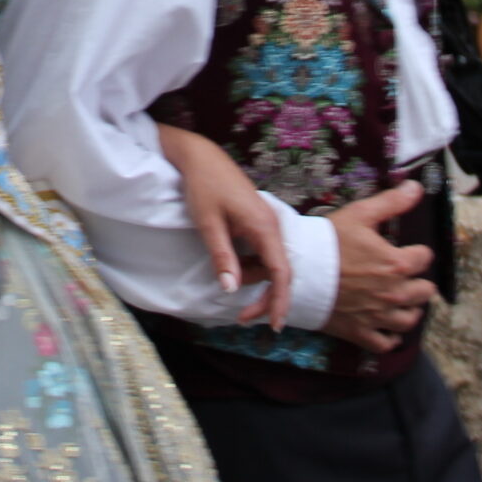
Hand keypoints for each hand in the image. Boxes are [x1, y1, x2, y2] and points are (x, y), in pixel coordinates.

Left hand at [158, 123, 293, 327]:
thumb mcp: (208, 224)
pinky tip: (232, 266)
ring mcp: (267, 222)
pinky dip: (251, 266)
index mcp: (264, 227)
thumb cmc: (203, 187)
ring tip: (227, 280)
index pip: (280, 272)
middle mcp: (272, 225)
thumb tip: (232, 290)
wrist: (201, 156)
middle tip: (244, 319)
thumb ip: (222, 257)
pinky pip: (262, 251)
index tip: (274, 325)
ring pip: (270, 262)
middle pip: (280, 271)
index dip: (279, 300)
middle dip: (267, 298)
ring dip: (255, 280)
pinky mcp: (258, 221)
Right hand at [322, 182, 435, 353]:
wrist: (298, 273)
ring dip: (410, 310)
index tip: (410, 251)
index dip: (418, 252)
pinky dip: (391, 338)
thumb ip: (391, 202)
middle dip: (419, 282)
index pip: (425, 258)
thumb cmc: (327, 243)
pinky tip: (389, 330)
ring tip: (404, 302)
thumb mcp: (359, 215)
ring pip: (410, 320)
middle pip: (425, 292)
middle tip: (407, 276)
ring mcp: (377, 316)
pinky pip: (386, 344)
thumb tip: (416, 188)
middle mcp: (393, 293)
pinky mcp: (360, 332)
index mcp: (396, 264)